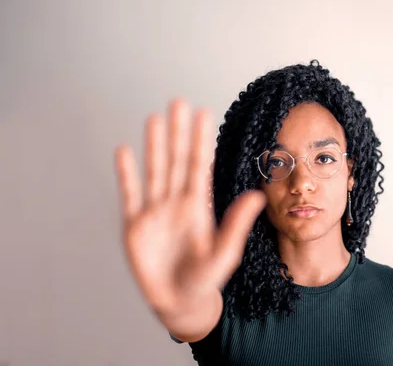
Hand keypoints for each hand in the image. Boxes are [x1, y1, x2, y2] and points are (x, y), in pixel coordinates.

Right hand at [114, 99, 265, 310]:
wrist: (180, 301)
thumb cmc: (206, 278)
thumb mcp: (225, 251)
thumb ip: (237, 223)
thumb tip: (257, 195)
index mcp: (198, 206)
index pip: (200, 165)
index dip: (201, 139)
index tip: (204, 112)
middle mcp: (176, 202)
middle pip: (177, 160)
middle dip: (178, 132)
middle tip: (178, 101)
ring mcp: (154, 212)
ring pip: (154, 171)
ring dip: (154, 145)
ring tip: (155, 118)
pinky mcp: (134, 226)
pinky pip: (129, 195)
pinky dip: (126, 174)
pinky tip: (124, 152)